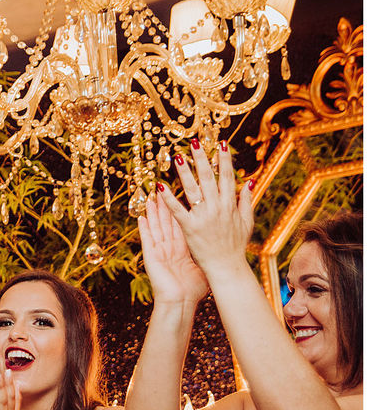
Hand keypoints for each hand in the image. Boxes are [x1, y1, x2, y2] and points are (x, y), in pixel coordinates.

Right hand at [138, 193, 208, 304]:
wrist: (180, 303)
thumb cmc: (193, 291)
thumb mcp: (203, 269)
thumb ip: (209, 256)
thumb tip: (221, 251)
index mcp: (181, 251)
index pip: (181, 226)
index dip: (180, 212)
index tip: (181, 198)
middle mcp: (169, 249)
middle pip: (167, 223)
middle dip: (165, 206)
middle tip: (164, 189)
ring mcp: (159, 252)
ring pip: (156, 228)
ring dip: (153, 213)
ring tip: (151, 197)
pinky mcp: (151, 257)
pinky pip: (147, 239)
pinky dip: (143, 228)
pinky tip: (140, 217)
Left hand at [159, 141, 254, 273]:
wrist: (226, 267)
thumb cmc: (235, 246)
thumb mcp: (246, 222)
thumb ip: (247, 201)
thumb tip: (250, 181)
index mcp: (230, 205)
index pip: (227, 177)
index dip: (224, 159)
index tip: (220, 143)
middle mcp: (217, 208)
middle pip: (209, 178)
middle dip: (201, 159)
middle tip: (193, 142)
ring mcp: (203, 217)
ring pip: (193, 190)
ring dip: (184, 172)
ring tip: (176, 156)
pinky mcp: (190, 228)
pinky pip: (178, 210)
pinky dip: (169, 198)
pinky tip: (160, 186)